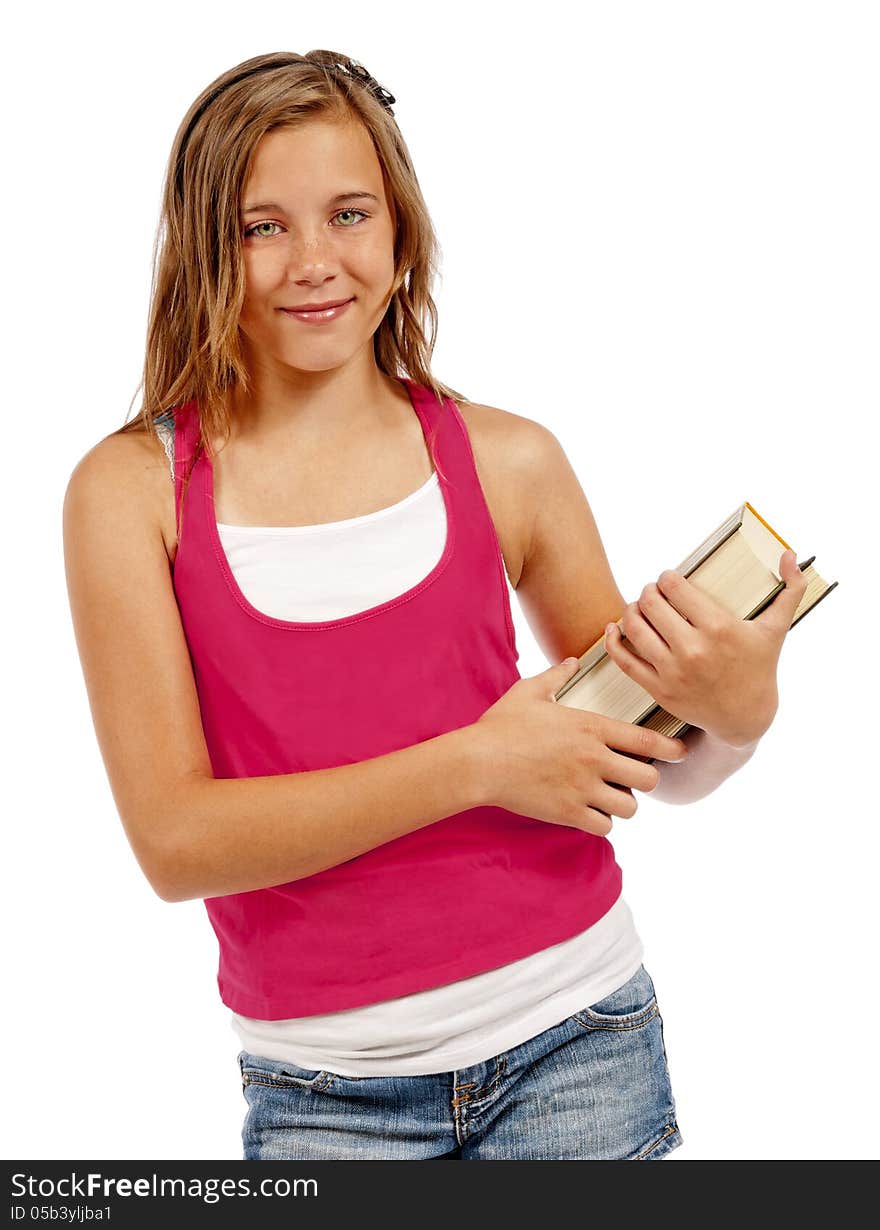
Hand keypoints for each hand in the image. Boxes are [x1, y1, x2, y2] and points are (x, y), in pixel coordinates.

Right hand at [472, 658, 689, 835]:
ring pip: (630, 807)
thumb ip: (557, 676)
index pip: (647, 740)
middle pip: (647, 778)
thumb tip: (572, 662)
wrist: (477, 762)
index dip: (671, 748)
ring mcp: (582, 788)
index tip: (680, 752)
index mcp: (590, 728)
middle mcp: (593, 759)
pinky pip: (604, 827)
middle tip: (632, 778)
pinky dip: (601, 822)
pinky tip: (590, 813)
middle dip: (644, 780)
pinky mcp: (567, 813)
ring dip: (623, 803)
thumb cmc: (501, 725)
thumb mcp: (530, 692)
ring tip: (610, 797)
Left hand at [603, 549, 807, 747]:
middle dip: (649, 591)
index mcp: (719, 629)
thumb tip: (790, 554)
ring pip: (633, 627)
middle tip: (654, 592)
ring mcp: (673, 671)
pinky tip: (616, 627)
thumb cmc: (760, 668)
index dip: (666, 577)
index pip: (674, 587)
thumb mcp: (776, 629)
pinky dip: (614, 640)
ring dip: (631, 610)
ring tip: (641, 608)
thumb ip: (790, 589)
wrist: (746, 717)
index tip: (669, 579)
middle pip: (650, 603)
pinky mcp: (658, 689)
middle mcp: (693, 650)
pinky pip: (624, 659)